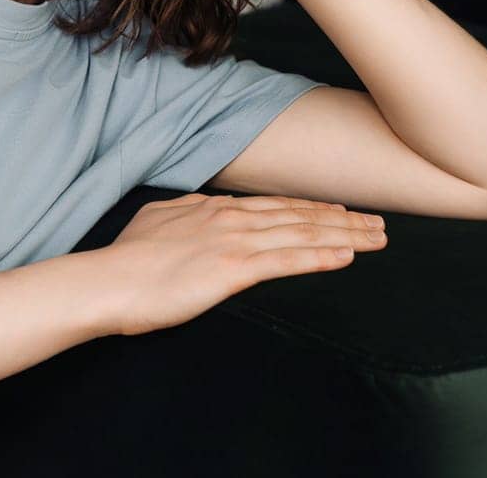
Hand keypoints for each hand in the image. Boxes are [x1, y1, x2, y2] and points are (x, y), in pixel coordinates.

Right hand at [91, 192, 387, 336]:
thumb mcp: (157, 221)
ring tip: (377, 237)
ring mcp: (233, 241)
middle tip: (378, 222)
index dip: (312, 209)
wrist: (109, 281)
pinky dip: (320, 257)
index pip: (274, 207)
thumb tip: (198, 210)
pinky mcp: (233, 269)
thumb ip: (185, 214)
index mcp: (212, 209)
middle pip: (298, 216)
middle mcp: (230, 219)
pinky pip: (287, 261)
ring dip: (344, 235)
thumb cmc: (125, 261)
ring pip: (301, 234)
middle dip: (342, 219)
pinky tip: (346, 258)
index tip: (340, 212)